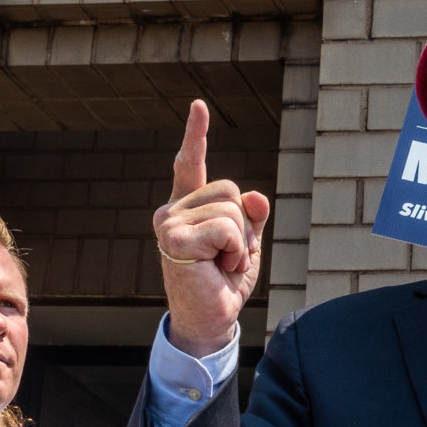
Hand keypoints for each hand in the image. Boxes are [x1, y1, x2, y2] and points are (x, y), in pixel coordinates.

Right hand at [155, 99, 271, 357]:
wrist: (210, 320)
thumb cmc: (224, 284)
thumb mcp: (246, 245)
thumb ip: (252, 219)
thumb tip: (257, 198)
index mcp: (187, 208)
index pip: (191, 164)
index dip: (196, 135)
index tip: (199, 106)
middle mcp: (172, 210)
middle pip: (230, 191)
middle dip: (243, 228)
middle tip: (227, 258)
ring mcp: (169, 222)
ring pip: (231, 210)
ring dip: (239, 244)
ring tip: (222, 265)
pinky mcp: (174, 238)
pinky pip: (226, 228)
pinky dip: (234, 252)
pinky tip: (218, 270)